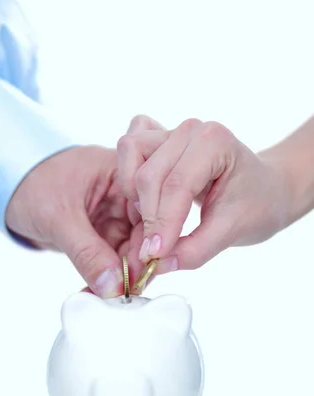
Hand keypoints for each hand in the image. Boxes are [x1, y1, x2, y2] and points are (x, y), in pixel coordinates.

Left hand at [5, 145, 144, 296]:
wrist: (8, 186)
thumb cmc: (32, 184)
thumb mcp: (59, 217)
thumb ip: (87, 252)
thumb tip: (113, 286)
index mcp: (123, 173)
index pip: (149, 210)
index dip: (151, 243)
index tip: (142, 274)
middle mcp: (126, 193)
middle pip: (146, 233)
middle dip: (137, 265)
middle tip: (126, 293)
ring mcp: (116, 214)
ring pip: (131, 251)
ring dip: (122, 276)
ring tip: (111, 298)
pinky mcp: (104, 232)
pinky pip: (114, 259)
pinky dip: (108, 277)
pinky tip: (102, 293)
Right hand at [117, 115, 289, 271]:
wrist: (265, 190)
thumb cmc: (256, 205)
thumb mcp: (232, 232)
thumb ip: (195, 250)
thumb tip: (156, 265)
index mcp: (215, 142)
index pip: (176, 186)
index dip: (162, 224)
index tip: (153, 256)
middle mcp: (191, 130)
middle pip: (148, 175)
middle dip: (148, 217)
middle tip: (153, 250)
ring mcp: (172, 131)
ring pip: (131, 157)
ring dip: (135, 196)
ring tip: (153, 222)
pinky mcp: (158, 139)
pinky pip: (129, 152)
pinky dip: (129, 178)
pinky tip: (145, 202)